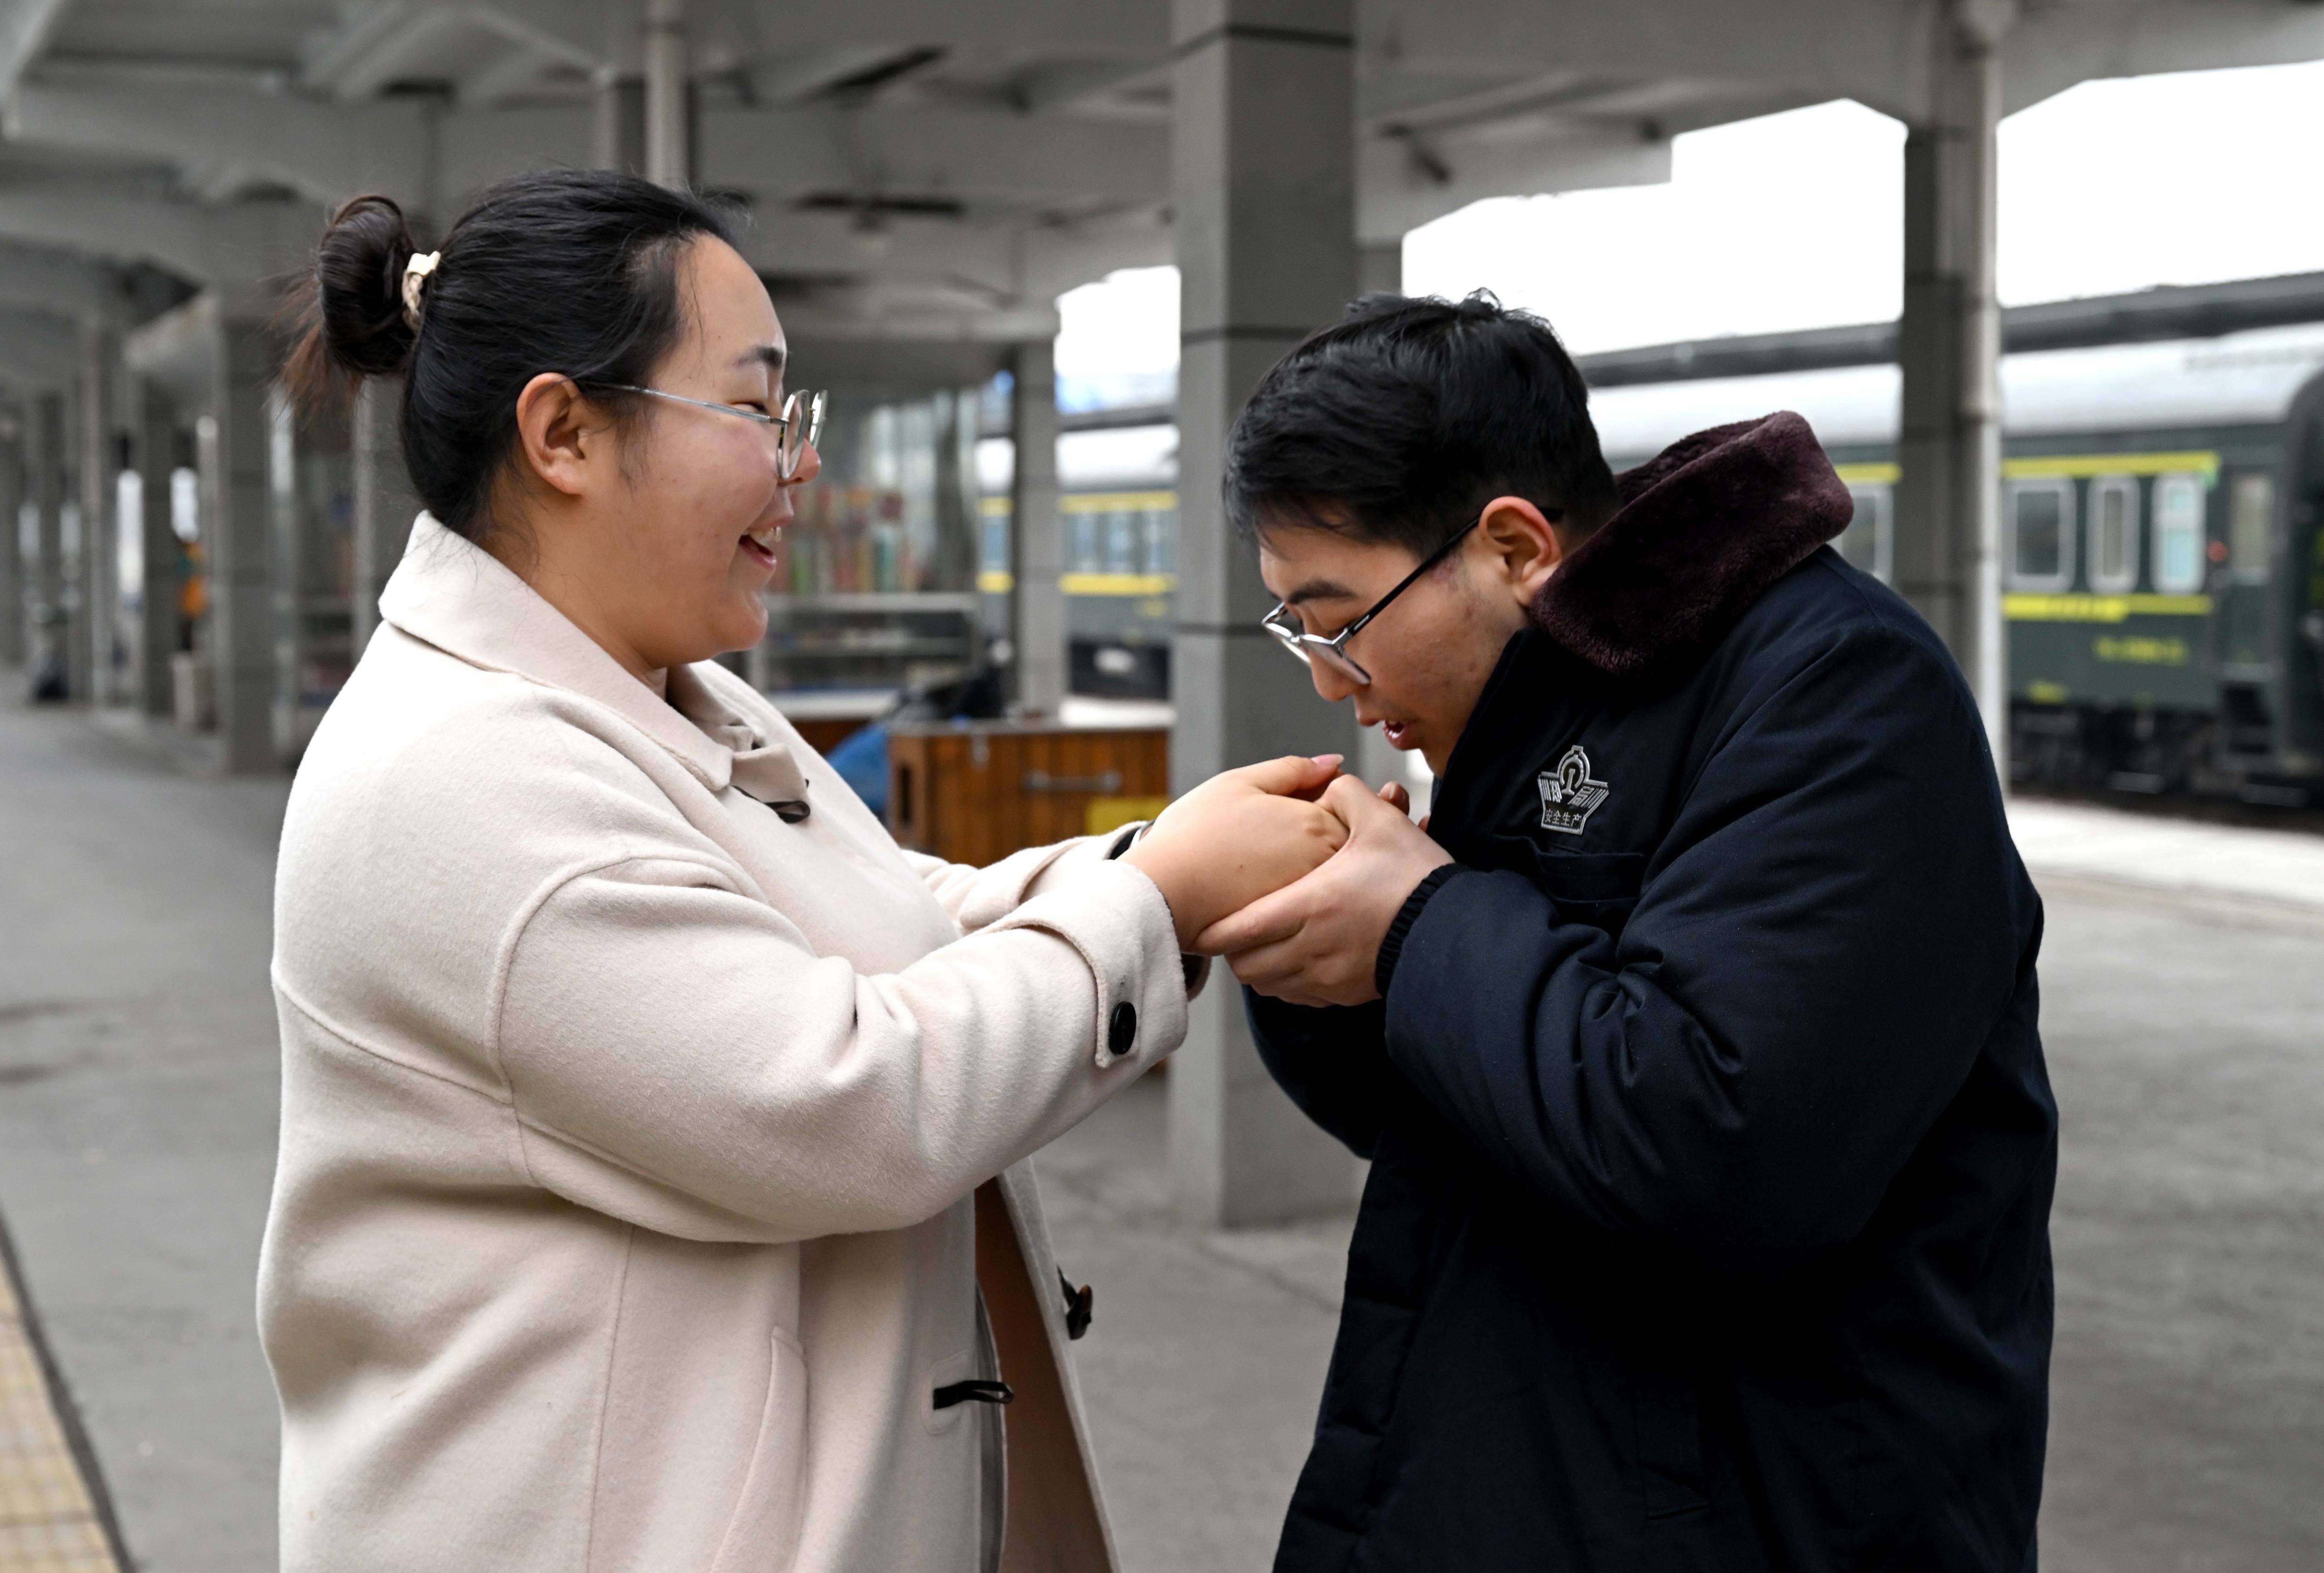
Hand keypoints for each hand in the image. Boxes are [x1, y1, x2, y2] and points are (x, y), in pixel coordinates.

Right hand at [1123, 755, 1349, 948]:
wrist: (1163, 893)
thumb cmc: (1195, 834)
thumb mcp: (1241, 783)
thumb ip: (1293, 770)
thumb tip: (1334, 763)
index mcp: (1317, 823)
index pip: (1348, 809)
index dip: (1320, 803)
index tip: (1283, 809)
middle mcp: (1324, 864)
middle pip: (1343, 845)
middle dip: (1317, 837)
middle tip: (1266, 839)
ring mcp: (1312, 898)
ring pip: (1327, 876)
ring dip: (1307, 866)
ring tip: (1259, 864)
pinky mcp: (1293, 925)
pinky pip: (1308, 904)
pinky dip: (1293, 895)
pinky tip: (1255, 888)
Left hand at [1193, 775, 1453, 1006]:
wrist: (1457, 930)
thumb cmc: (1415, 876)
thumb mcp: (1381, 822)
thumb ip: (1345, 795)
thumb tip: (1327, 785)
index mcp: (1310, 905)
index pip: (1240, 929)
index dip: (1214, 929)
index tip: (1201, 922)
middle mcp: (1312, 949)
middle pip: (1247, 965)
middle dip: (1234, 950)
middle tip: (1235, 928)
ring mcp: (1329, 977)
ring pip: (1270, 985)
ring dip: (1260, 966)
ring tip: (1263, 942)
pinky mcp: (1347, 994)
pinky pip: (1301, 996)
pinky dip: (1289, 981)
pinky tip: (1298, 958)